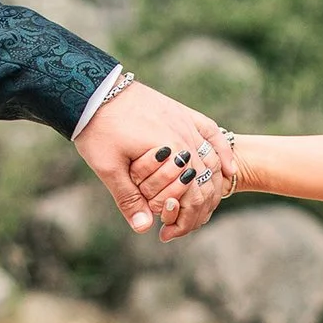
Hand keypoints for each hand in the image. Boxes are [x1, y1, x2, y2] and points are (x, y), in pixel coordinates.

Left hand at [78, 84, 231, 237]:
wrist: (94, 89)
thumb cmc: (98, 128)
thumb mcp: (107, 167)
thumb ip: (128, 198)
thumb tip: (144, 229)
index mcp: (168, 151)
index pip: (192, 194)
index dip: (184, 219)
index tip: (167, 233)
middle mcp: (184, 136)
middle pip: (206, 180)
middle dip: (200, 208)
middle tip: (184, 225)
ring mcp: (185, 122)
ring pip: (213, 159)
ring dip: (213, 185)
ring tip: (202, 205)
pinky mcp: (182, 112)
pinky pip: (212, 133)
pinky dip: (223, 152)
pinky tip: (227, 169)